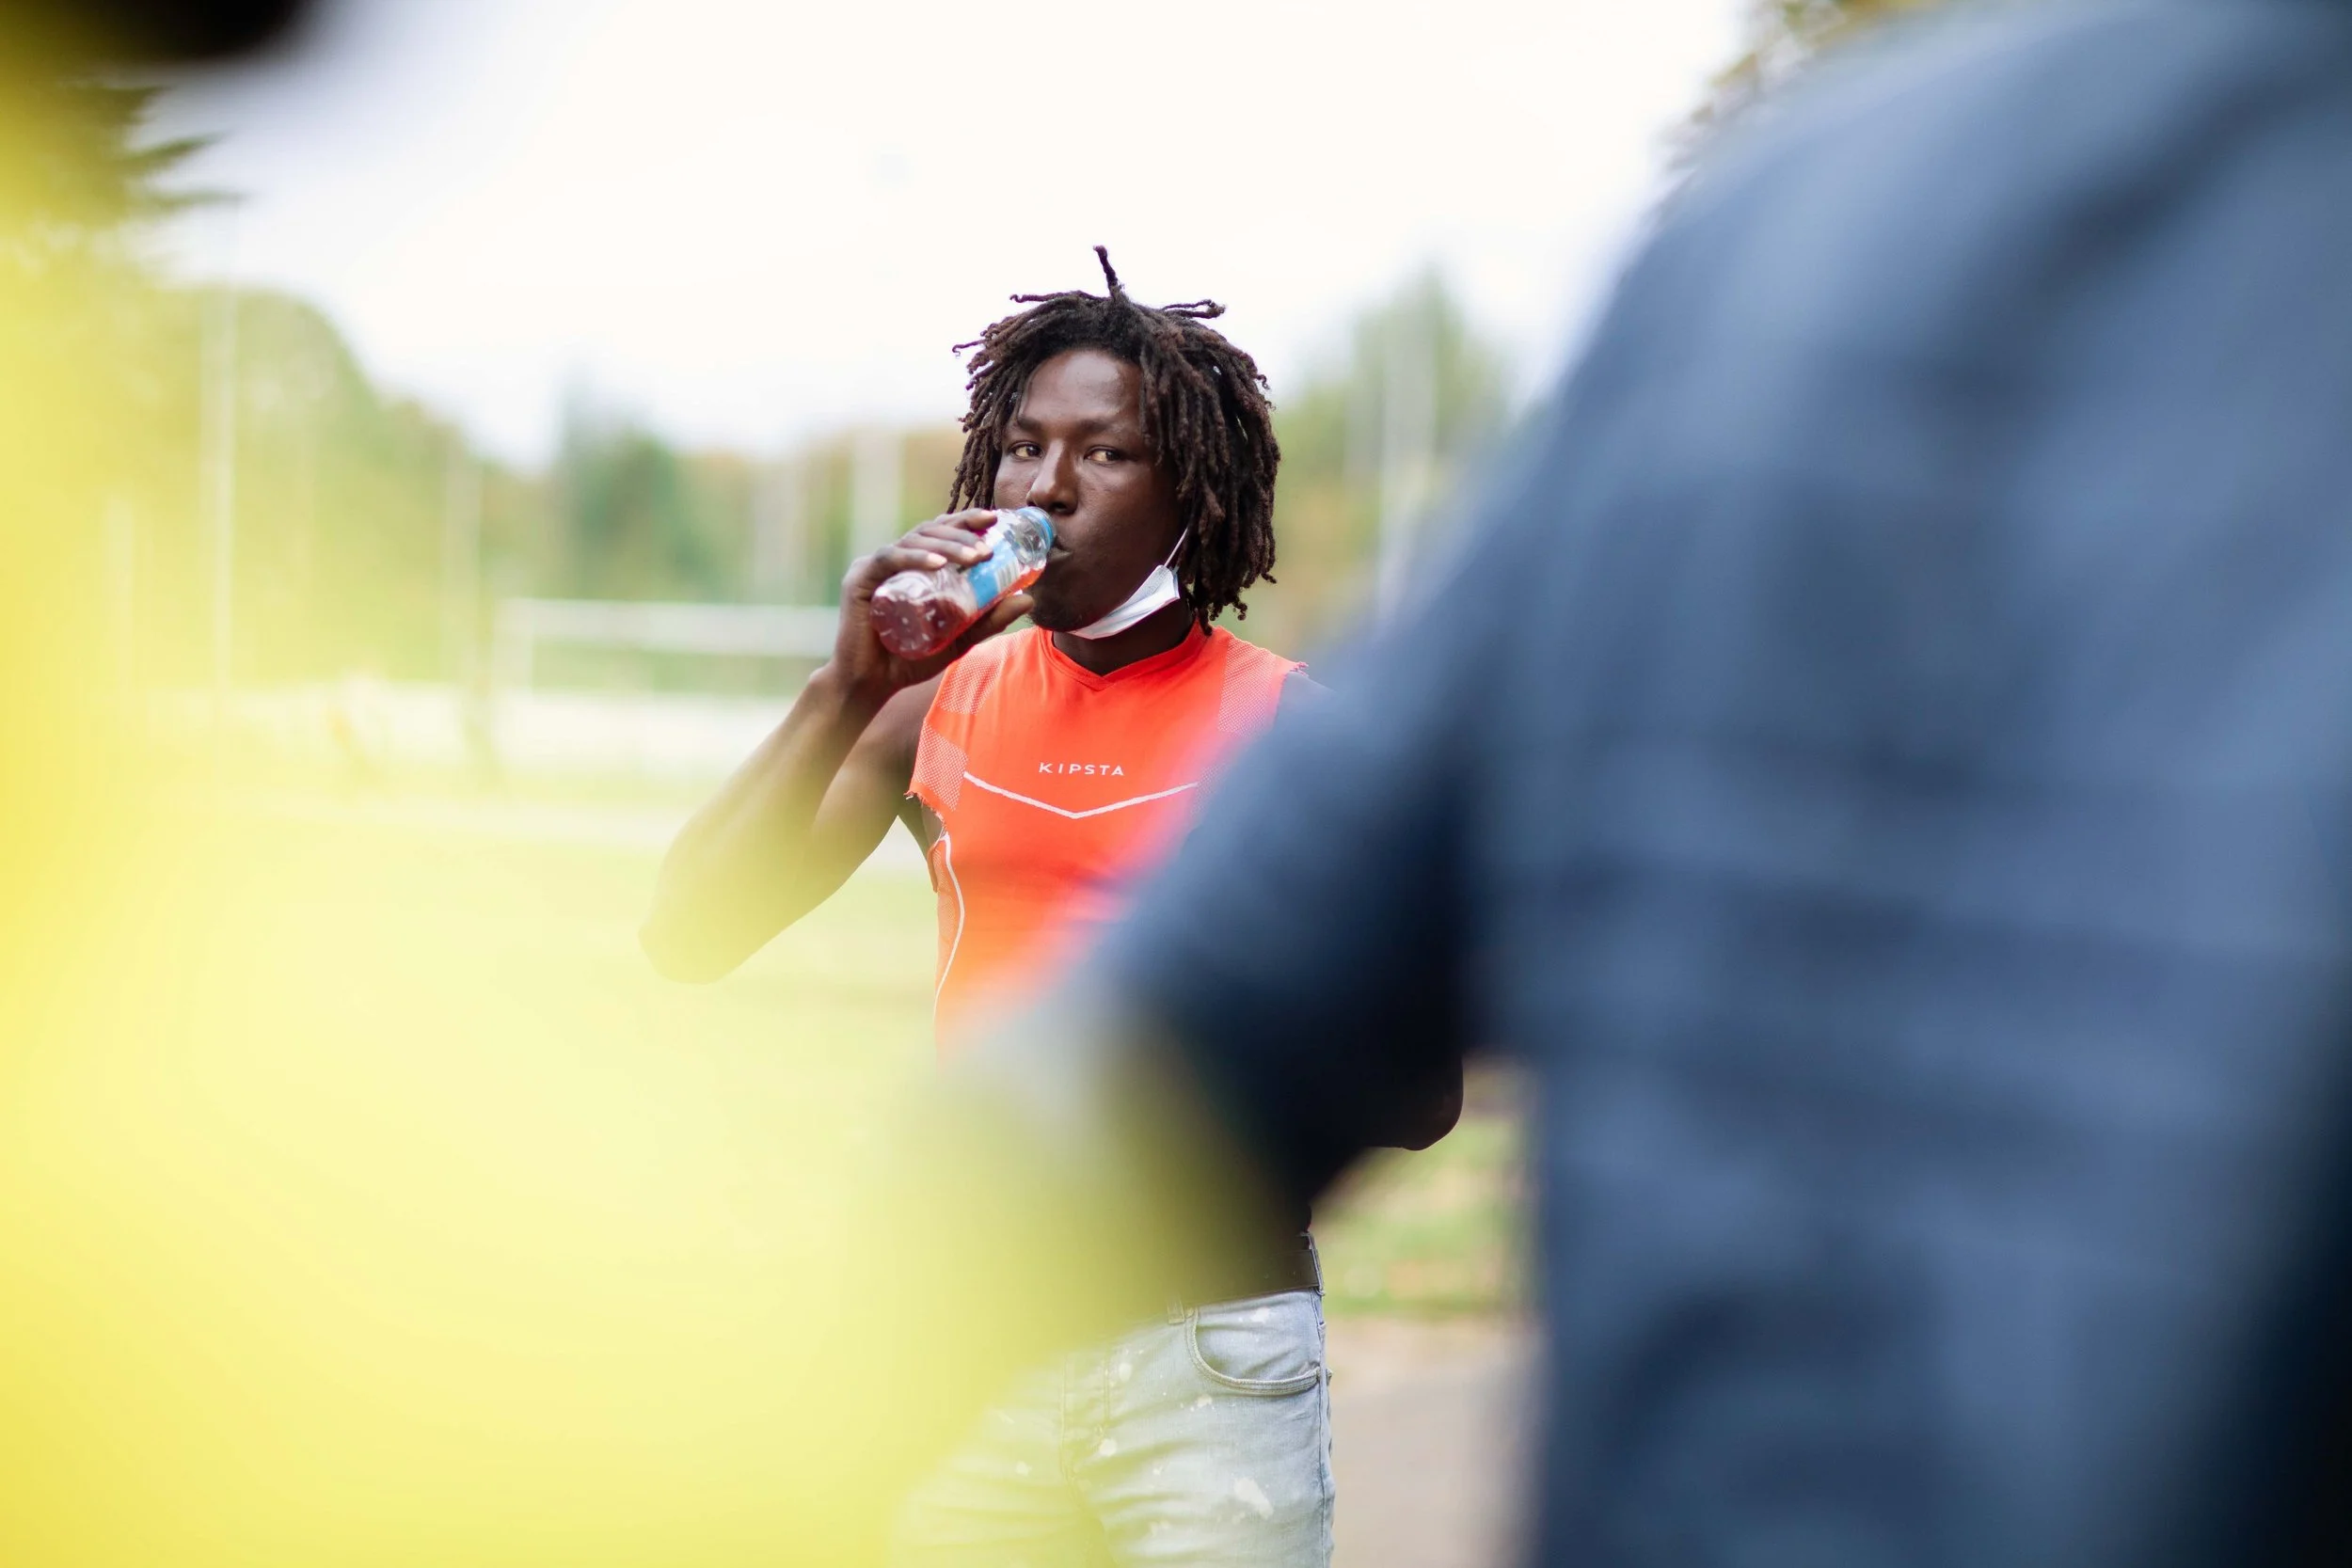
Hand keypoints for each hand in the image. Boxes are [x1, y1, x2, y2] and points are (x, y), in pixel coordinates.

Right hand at [828, 510, 1033, 704]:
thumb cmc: (910, 659)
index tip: (995, 518)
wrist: (871, 685)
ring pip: (914, 541)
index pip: (941, 532)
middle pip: (930, 531)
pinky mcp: (860, 580)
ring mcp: (875, 567)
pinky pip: (889, 559)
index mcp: (913, 565)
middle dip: (962, 532)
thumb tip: (1028, 599)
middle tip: (990, 545)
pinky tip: (938, 565)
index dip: (966, 520)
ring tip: (975, 556)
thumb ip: (989, 620)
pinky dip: (915, 558)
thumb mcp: (959, 639)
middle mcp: (894, 559)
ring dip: (947, 545)